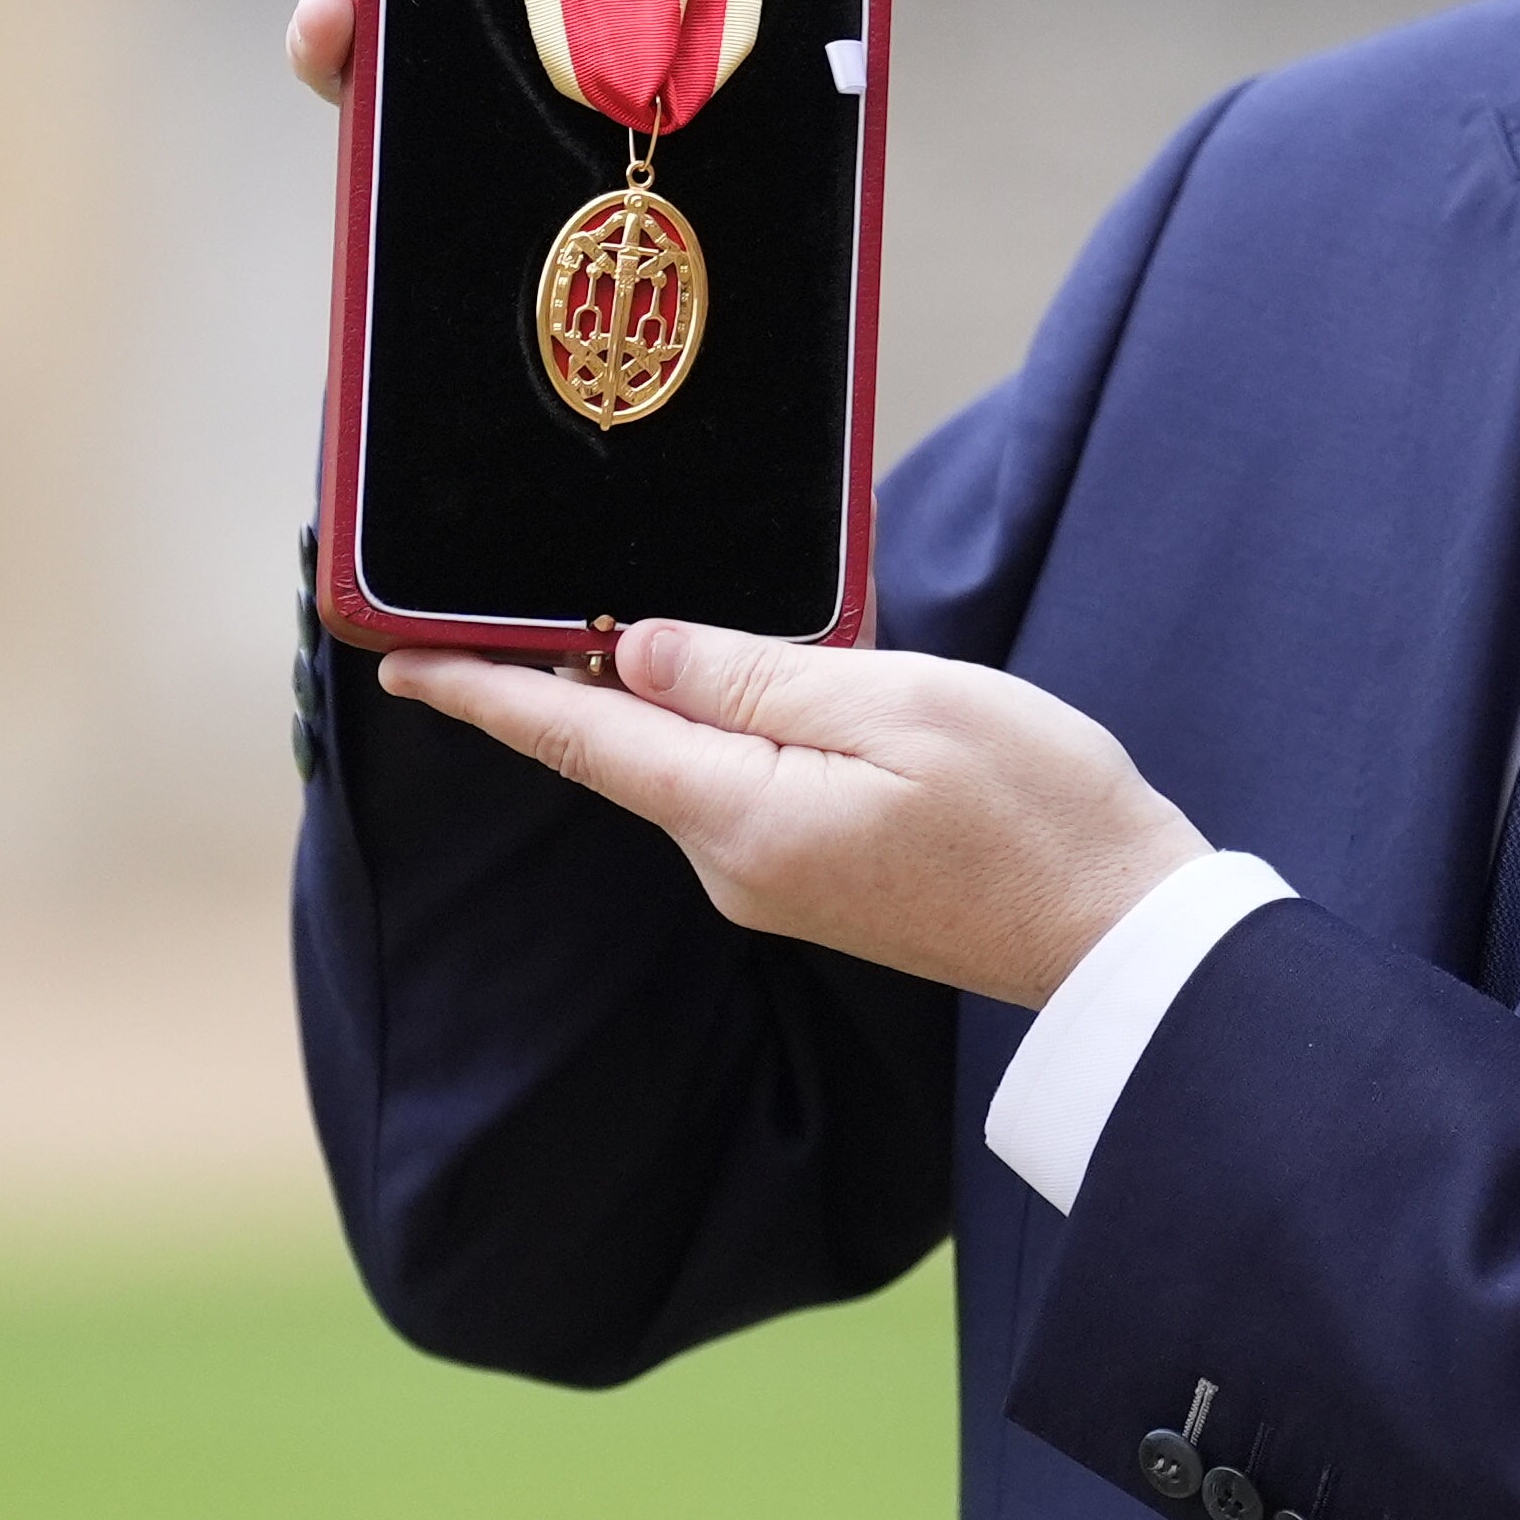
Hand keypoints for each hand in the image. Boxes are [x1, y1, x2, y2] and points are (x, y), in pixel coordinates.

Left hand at [378, 622, 1206, 1008]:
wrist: (1120, 930)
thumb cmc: (1032, 807)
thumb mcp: (899, 703)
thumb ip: (756, 676)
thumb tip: (636, 653)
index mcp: (741, 815)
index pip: (579, 740)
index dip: (485, 694)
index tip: (398, 662)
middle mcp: (734, 863)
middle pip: (625, 746)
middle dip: (574, 673)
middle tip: (524, 590)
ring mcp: (774, 880)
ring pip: (688, 762)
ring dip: (666, 693)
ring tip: (663, 616)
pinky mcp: (816, 879)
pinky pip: (741, 784)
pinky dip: (727, 726)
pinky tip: (763, 682)